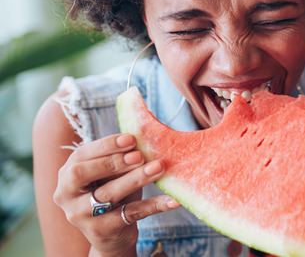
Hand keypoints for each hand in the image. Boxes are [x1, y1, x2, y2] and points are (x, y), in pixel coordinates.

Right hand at [52, 134, 179, 255]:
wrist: (111, 233)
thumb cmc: (112, 192)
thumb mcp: (111, 174)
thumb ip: (119, 157)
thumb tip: (143, 136)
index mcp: (67, 174)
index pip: (80, 155)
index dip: (106, 145)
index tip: (131, 139)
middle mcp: (66, 195)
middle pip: (82, 174)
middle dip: (112, 162)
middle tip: (140, 155)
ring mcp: (81, 215)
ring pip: (107, 194)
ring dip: (135, 179)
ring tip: (158, 167)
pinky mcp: (101, 230)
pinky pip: (131, 214)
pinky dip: (154, 205)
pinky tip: (173, 200)